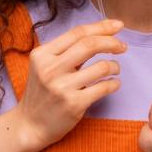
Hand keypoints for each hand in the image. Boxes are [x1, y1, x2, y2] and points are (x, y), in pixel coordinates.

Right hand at [15, 19, 126, 150]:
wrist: (30, 125)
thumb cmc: (42, 92)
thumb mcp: (45, 66)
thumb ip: (67, 50)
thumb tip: (101, 31)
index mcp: (42, 54)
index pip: (77, 33)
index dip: (101, 27)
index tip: (118, 26)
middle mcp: (50, 69)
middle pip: (89, 45)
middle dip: (111, 42)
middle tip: (122, 46)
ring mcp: (62, 87)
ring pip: (100, 66)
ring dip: (114, 65)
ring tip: (115, 69)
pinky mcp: (73, 104)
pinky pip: (103, 87)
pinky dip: (114, 83)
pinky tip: (113, 84)